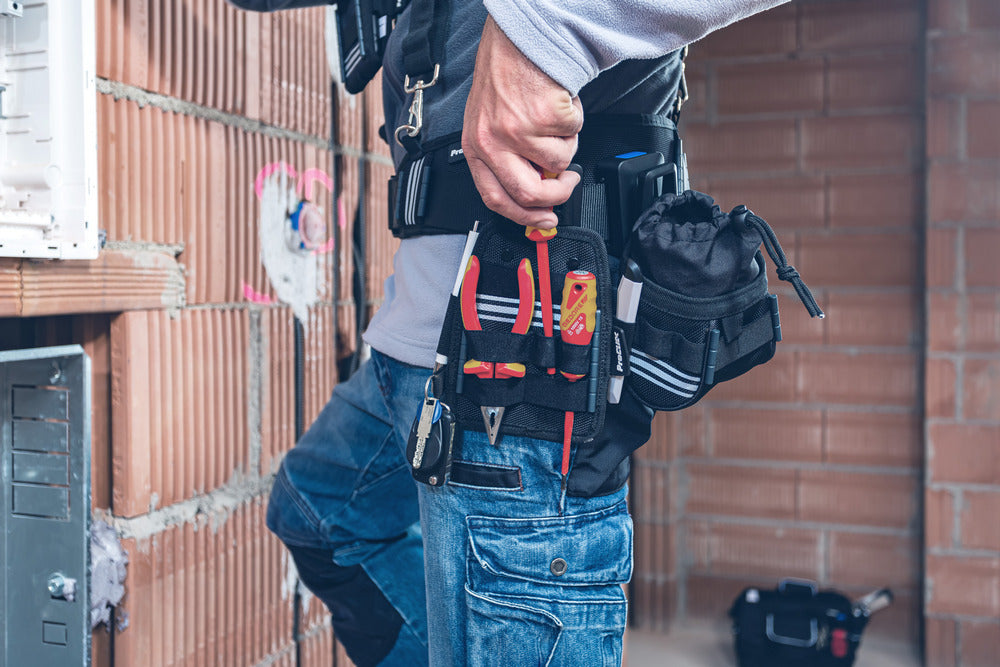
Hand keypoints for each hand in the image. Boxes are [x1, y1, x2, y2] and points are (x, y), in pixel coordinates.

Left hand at [462, 16, 582, 228]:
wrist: (519, 38)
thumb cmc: (504, 77)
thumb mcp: (490, 125)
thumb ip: (507, 162)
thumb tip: (536, 198)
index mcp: (475, 148)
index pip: (495, 199)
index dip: (524, 216)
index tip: (544, 220)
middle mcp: (492, 142)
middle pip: (529, 194)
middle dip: (557, 196)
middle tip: (567, 183)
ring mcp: (518, 130)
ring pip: (558, 162)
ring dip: (567, 143)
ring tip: (555, 121)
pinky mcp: (543, 116)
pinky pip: (573, 134)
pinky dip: (574, 120)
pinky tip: (559, 102)